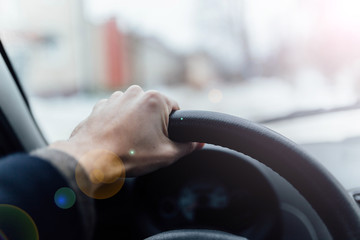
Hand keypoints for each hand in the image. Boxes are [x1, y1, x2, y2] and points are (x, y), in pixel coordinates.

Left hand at [51, 85, 201, 178]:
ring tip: (130, 143)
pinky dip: (119, 124)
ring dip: (136, 123)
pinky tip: (116, 139)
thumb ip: (187, 146)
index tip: (165, 139)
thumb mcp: (167, 154)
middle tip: (147, 144)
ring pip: (135, 111)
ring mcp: (115, 98)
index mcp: (154, 99)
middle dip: (153, 124)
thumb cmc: (129, 155)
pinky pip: (117, 113)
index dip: (173, 127)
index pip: (175, 108)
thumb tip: (199, 142)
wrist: (91, 158)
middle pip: (154, 109)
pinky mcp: (101, 106)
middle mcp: (135, 93)